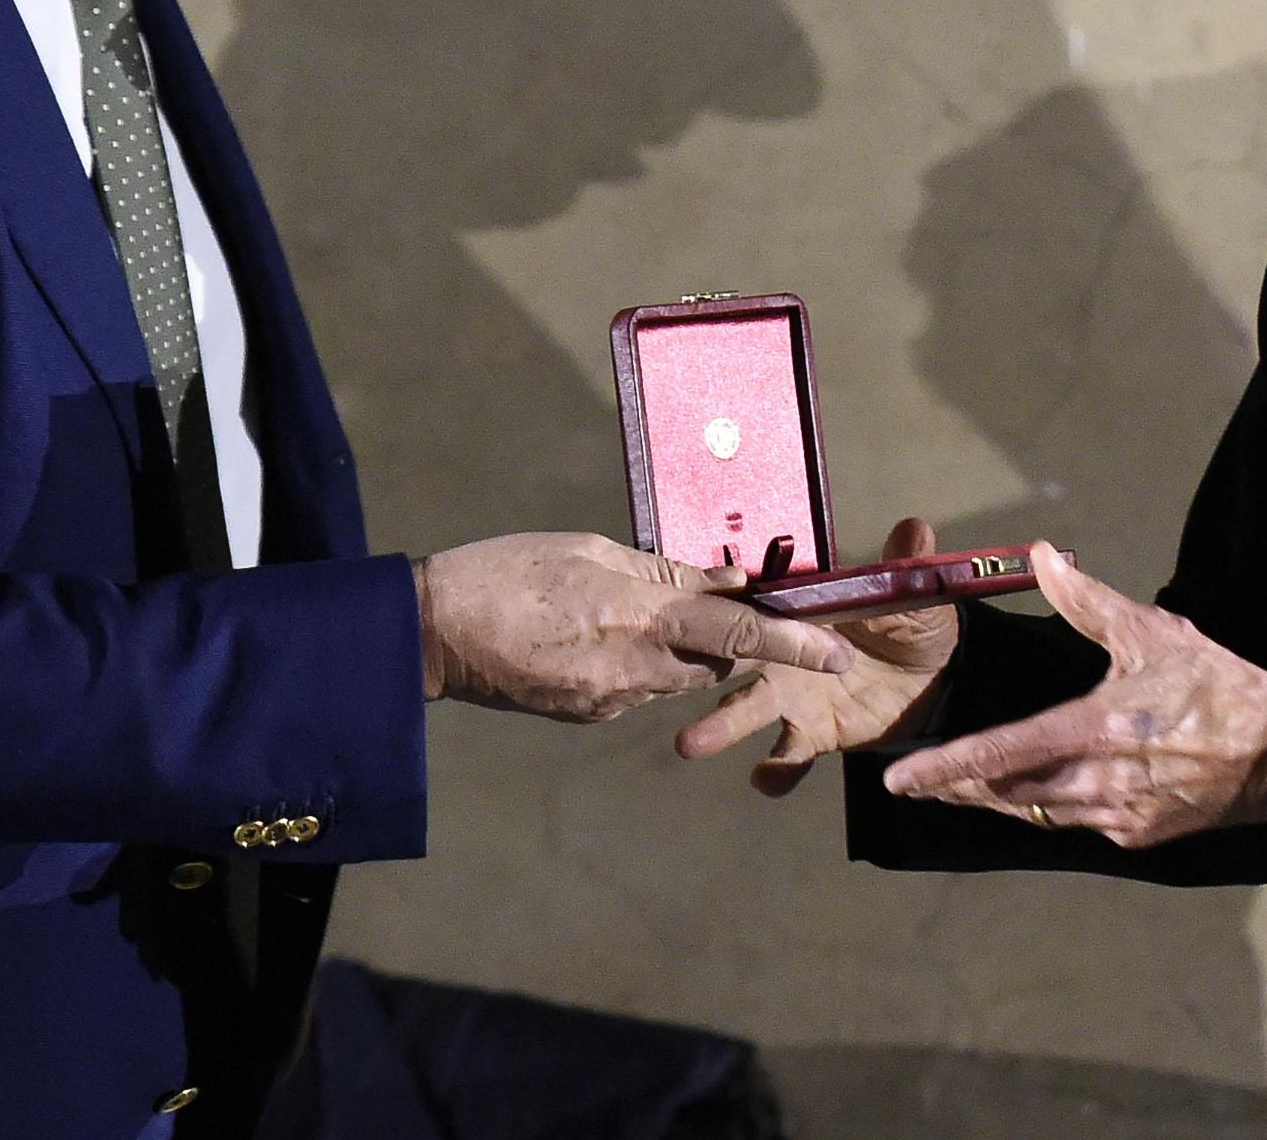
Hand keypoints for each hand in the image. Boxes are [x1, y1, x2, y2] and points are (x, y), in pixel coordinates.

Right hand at [413, 532, 854, 723]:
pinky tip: (588, 633)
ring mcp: (609, 700)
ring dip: (673, 645)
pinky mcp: (585, 715)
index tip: (839, 652)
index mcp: (639, 618)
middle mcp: (634, 670)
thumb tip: (727, 579)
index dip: (794, 643)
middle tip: (708, 596)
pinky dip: (632, 660)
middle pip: (710, 658)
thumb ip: (663, 570)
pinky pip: (633, 687)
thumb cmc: (505, 572)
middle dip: (721, 633)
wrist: (427, 633)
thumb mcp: (588, 550)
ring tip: (622, 607)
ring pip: (673, 675)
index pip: (738, 633)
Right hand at [675, 517, 959, 793]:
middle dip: (705, 662)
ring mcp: (793, 696)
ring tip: (691, 743)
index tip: (703, 602)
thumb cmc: (915, 623)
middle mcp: (784, 652)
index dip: (735, 602)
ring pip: (748, 709)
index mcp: (802, 610)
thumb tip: (915, 528)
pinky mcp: (812, 734)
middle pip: (738, 657)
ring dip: (720, 725)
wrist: (938, 681)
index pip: (763, 602)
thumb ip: (906, 567)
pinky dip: (775, 771)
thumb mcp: (914, 595)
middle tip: (674, 660)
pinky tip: (765, 780)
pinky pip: (788, 758)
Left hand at [879, 543, 1266, 847]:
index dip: (944, 769)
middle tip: (922, 783)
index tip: (900, 781)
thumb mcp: (1155, 633)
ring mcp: (1118, 815)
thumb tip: (1042, 557)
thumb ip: (1089, 601)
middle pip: (1006, 793)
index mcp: (1092, 730)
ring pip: (1037, 813)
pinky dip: (1050, 808)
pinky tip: (1040, 795)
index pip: (1000, 754)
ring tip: (967, 788)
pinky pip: (1077, 824)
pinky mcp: (1140, 836)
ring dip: (999, 801)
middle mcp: (1096, 782)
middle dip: (960, 787)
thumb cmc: (1219, 687)